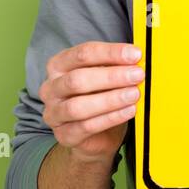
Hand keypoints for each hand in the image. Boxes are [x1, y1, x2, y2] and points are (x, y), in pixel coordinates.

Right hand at [39, 41, 142, 163]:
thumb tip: (136, 57)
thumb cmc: (99, 97)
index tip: (135, 54)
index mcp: (58, 66)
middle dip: (111, 76)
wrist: (96, 135)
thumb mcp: (105, 76)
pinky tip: (129, 110)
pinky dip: (111, 118)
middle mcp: (51, 88)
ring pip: (78, 106)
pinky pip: (87, 127)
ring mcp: (54, 113)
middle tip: (137, 75)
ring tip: (134, 94)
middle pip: (77, 79)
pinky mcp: (64, 135)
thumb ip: (115, 65)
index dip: (110, 53)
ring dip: (110, 99)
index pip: (82, 54)